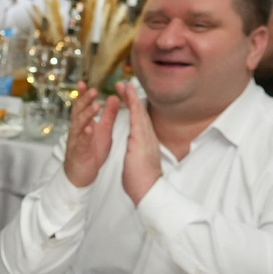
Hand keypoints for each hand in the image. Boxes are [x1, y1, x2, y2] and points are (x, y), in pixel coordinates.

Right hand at [61, 87, 121, 187]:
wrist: (82, 174)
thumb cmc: (92, 151)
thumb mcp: (103, 130)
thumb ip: (108, 114)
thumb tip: (115, 97)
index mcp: (84, 123)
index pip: (83, 105)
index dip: (84, 95)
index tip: (84, 83)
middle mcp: (78, 129)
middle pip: (79, 111)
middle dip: (85, 101)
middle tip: (93, 90)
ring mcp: (77, 140)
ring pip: (79, 125)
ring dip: (86, 115)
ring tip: (94, 106)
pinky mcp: (79, 152)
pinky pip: (82, 142)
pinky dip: (85, 135)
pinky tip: (89, 128)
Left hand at [118, 79, 162, 203]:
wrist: (148, 190)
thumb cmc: (142, 179)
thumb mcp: (139, 160)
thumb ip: (138, 150)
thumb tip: (138, 147)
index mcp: (145, 141)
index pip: (139, 120)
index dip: (133, 107)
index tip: (126, 96)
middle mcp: (147, 136)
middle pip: (140, 112)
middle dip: (132, 97)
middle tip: (124, 83)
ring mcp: (146, 137)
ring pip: (139, 112)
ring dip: (132, 97)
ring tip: (125, 85)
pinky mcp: (141, 141)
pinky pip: (137, 120)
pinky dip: (133, 108)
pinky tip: (129, 98)